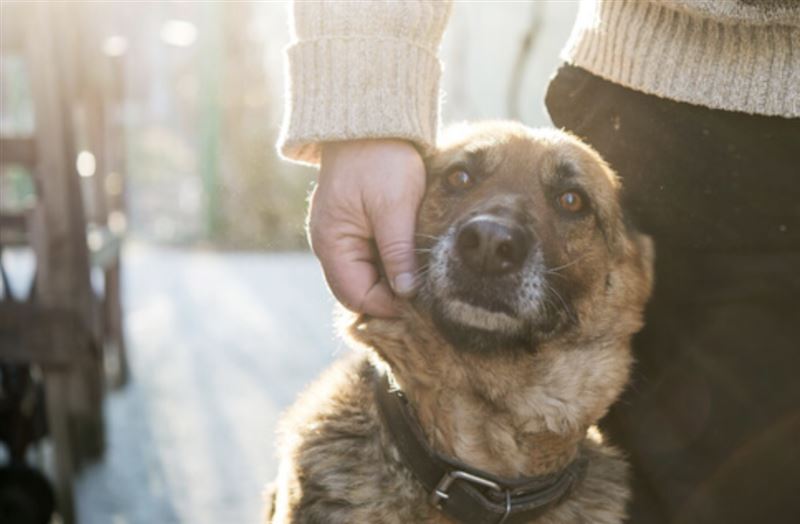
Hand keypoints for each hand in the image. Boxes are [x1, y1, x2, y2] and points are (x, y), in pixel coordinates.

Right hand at [309, 139, 425, 316]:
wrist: (371, 121)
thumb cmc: (380, 160)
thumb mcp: (394, 207)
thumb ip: (398, 252)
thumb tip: (406, 293)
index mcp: (331, 242)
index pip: (356, 295)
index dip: (388, 306)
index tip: (421, 304)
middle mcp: (329, 245)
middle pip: (358, 290)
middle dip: (389, 297)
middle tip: (426, 296)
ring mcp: (340, 236)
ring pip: (365, 276)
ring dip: (391, 280)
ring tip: (422, 278)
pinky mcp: (353, 227)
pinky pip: (369, 258)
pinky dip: (389, 264)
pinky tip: (412, 259)